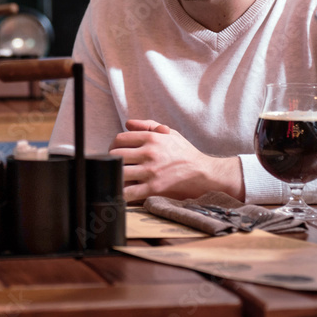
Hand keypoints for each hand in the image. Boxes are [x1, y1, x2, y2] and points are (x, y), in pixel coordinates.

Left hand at [109, 120, 243, 202]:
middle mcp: (149, 153)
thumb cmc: (185, 153)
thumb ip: (148, 125)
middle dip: (112, 160)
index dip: (113, 145)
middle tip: (115, 166)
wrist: (204, 172)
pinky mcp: (154, 188)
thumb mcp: (170, 133)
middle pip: (115, 155)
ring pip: (119, 172)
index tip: (115, 152)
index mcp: (152, 137)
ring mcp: (151, 171)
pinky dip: (122, 193)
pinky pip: (129, 192)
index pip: (119, 139)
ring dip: (116, 176)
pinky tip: (122, 192)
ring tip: (118, 178)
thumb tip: (127, 123)